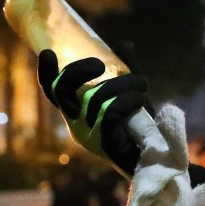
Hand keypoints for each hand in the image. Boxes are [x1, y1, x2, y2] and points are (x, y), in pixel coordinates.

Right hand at [37, 49, 148, 175]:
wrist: (158, 160)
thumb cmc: (141, 128)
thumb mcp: (130, 95)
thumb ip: (125, 71)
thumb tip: (124, 45)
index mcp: (78, 113)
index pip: (54, 93)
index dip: (46, 73)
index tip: (47, 52)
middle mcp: (77, 125)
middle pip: (60, 91)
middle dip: (77, 70)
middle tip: (100, 63)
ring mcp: (89, 136)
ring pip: (95, 97)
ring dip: (124, 83)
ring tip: (142, 84)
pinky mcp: (105, 144)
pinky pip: (111, 111)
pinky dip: (128, 99)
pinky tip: (141, 98)